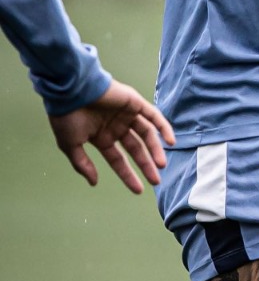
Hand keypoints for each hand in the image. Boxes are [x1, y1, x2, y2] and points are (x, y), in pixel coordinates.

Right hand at [48, 79, 175, 193]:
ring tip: (161, 165)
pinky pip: (153, 116)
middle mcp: (115, 126)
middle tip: (156, 181)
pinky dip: (163, 127)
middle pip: (136, 149)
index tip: (139, 190)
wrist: (69, 90)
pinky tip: (170, 141)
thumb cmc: (66, 116)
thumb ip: (83, 164)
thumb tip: (94, 183)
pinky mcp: (134, 102)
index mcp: (101, 137)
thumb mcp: (70, 145)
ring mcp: (126, 114)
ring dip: (155, 149)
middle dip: (146, 165)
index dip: (128, 175)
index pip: (118, 159)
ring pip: (146, 134)